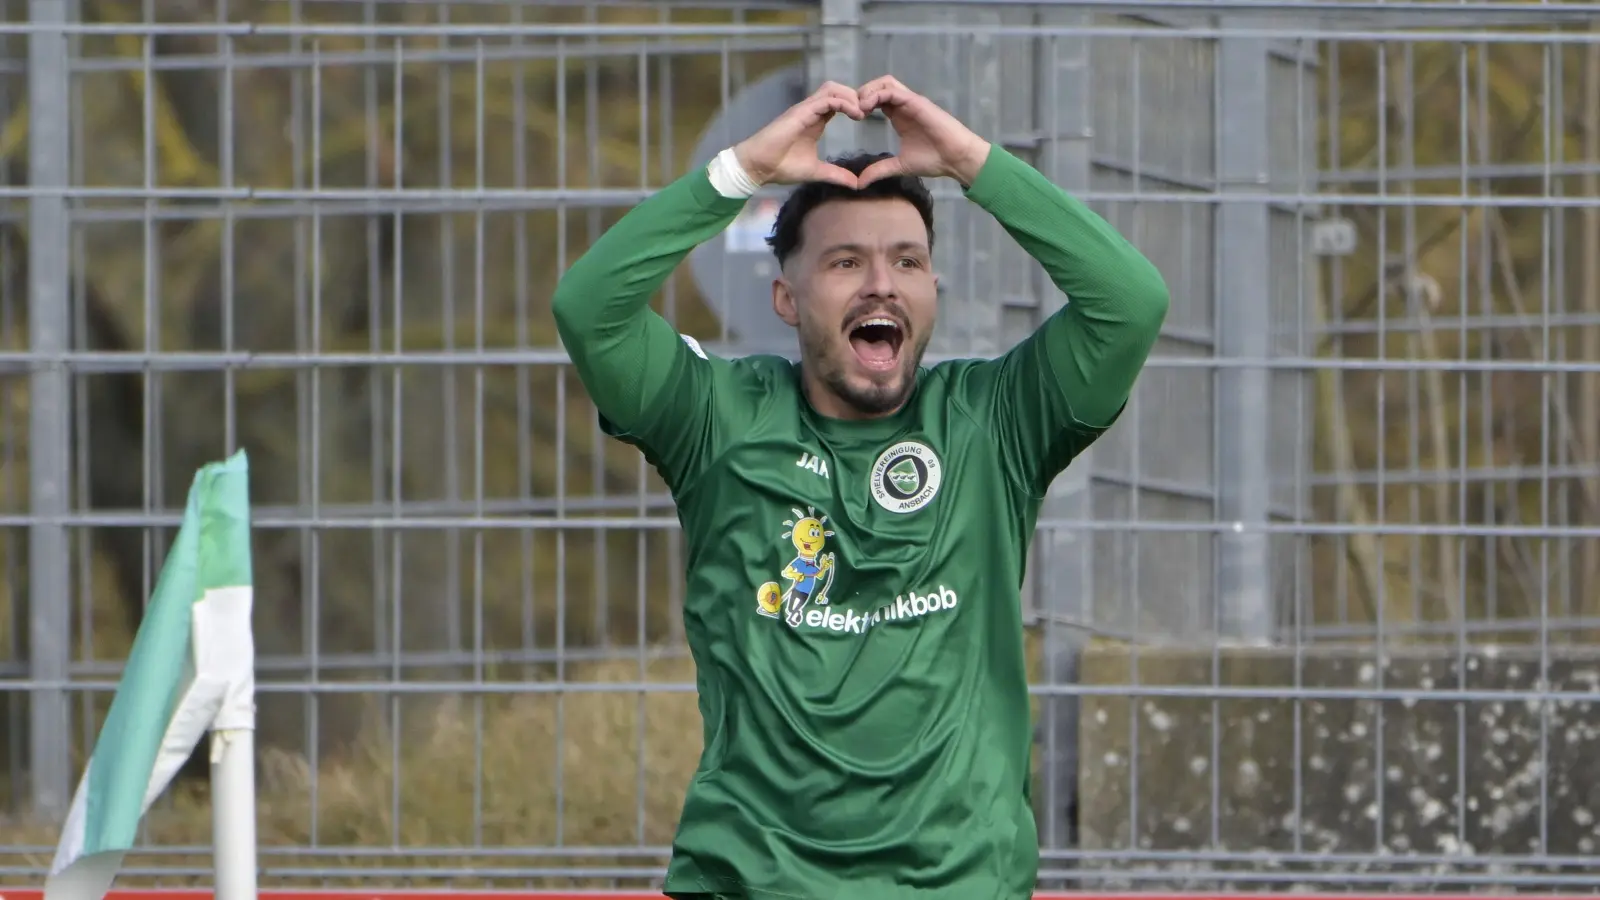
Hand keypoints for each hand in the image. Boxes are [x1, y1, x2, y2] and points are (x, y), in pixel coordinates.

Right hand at [733, 82, 865, 188]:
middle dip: (855, 97)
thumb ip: (836, 175)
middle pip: (837, 89)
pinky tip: (854, 114)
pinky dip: (843, 102)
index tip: (867, 119)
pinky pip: (826, 99)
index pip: (838, 102)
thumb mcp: (816, 172)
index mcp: (816, 120)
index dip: (854, 106)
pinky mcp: (801, 112)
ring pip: (833, 89)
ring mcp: (805, 109)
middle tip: (868, 113)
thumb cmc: (781, 167)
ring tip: (862, 113)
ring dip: (851, 97)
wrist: (758, 167)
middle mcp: (811, 111)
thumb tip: (855, 184)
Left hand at [855, 75, 991, 187]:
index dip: (861, 105)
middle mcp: (904, 105)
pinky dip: (877, 95)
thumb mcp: (900, 166)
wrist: (955, 158)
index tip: (852, 119)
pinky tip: (866, 108)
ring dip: (868, 91)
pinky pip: (892, 90)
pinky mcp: (916, 102)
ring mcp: (910, 102)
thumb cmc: (934, 160)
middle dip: (861, 94)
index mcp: (898, 115)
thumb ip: (880, 170)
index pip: (876, 99)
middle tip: (851, 111)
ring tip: (858, 108)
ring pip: (885, 83)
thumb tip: (860, 183)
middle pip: (878, 86)